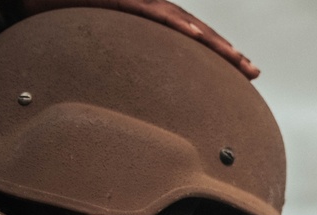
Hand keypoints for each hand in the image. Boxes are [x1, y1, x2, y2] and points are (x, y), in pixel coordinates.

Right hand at [21, 0, 259, 78]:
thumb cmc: (62, 12)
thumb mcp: (98, 47)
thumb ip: (119, 69)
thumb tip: (128, 102)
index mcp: (148, 20)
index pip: (191, 40)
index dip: (218, 55)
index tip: (243, 74)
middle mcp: (148, 7)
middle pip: (196, 32)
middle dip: (227, 53)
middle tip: (254, 73)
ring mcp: (135, 0)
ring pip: (181, 21)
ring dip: (211, 40)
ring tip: (235, 57)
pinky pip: (149, 10)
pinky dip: (173, 21)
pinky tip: (193, 33)